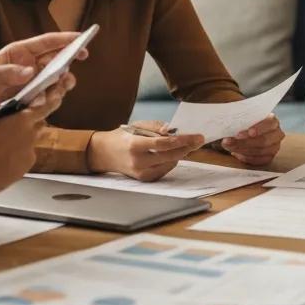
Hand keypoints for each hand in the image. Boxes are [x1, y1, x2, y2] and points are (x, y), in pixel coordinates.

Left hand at [0, 31, 87, 124]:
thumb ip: (4, 73)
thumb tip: (29, 72)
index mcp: (20, 53)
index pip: (47, 42)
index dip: (65, 39)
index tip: (81, 38)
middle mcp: (32, 66)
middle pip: (57, 59)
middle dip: (71, 58)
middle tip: (82, 57)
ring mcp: (36, 84)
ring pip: (58, 79)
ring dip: (63, 82)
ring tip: (63, 85)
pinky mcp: (36, 100)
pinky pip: (51, 98)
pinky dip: (53, 99)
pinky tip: (46, 101)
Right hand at [0, 95, 48, 195]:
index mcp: (22, 121)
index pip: (44, 107)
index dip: (49, 101)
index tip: (53, 98)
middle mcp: (30, 137)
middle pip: (36, 125)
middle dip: (27, 123)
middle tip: (7, 126)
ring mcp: (28, 156)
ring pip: (29, 143)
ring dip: (20, 141)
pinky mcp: (23, 171)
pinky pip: (23, 159)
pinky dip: (15, 157)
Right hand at [87, 122, 203, 181]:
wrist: (105, 154)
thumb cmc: (123, 136)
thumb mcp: (137, 125)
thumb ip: (155, 127)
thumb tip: (172, 130)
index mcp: (135, 145)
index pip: (163, 143)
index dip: (182, 140)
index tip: (196, 137)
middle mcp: (138, 161)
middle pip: (170, 156)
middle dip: (187, 147)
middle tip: (199, 140)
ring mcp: (141, 172)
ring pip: (170, 164)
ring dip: (181, 154)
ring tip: (187, 144)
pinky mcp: (144, 179)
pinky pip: (165, 170)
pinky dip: (172, 161)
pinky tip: (174, 153)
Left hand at [221, 114, 283, 166]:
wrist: (247, 131)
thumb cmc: (246, 122)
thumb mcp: (245, 116)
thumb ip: (242, 117)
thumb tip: (231, 118)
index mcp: (273, 121)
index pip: (269, 124)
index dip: (258, 129)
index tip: (242, 133)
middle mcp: (277, 134)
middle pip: (264, 140)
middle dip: (244, 142)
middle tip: (229, 141)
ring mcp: (274, 147)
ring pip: (260, 151)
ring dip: (242, 150)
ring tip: (229, 146)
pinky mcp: (269, 157)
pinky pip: (257, 160)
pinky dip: (245, 157)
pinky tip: (235, 153)